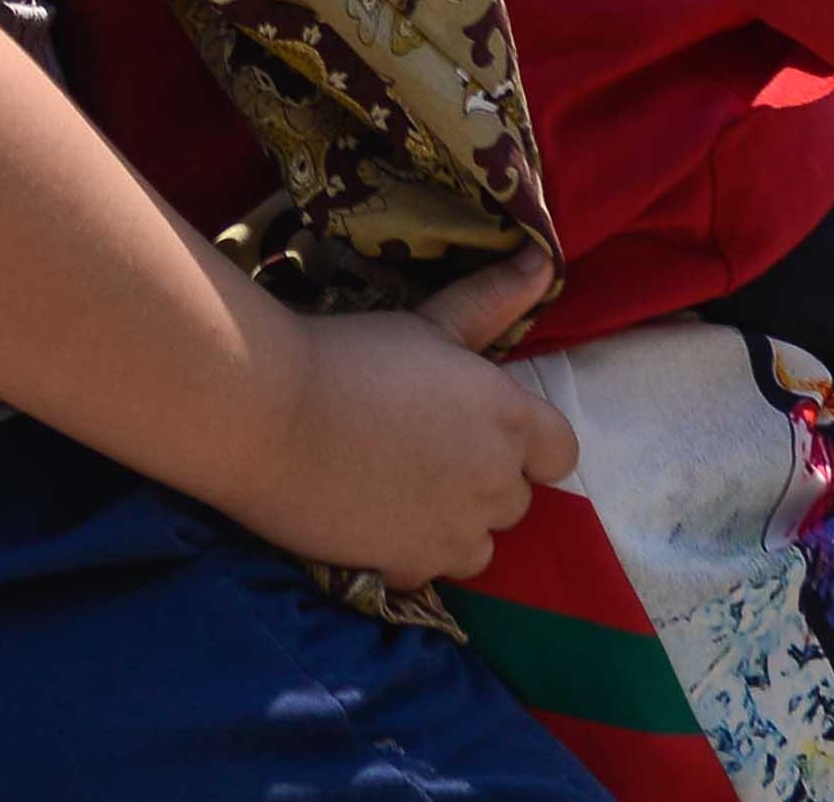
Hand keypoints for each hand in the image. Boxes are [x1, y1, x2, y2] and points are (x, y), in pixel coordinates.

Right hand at [217, 252, 580, 587]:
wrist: (273, 415)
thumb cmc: (352, 356)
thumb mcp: (428, 323)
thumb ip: (492, 302)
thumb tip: (544, 263)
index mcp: (508, 418)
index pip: (561, 453)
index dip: (531, 446)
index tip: (486, 431)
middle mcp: (495, 481)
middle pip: (518, 499)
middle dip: (484, 481)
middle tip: (426, 452)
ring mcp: (456, 531)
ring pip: (480, 543)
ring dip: (455, 524)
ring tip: (402, 491)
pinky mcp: (413, 567)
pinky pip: (432, 570)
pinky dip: (411, 553)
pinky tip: (372, 520)